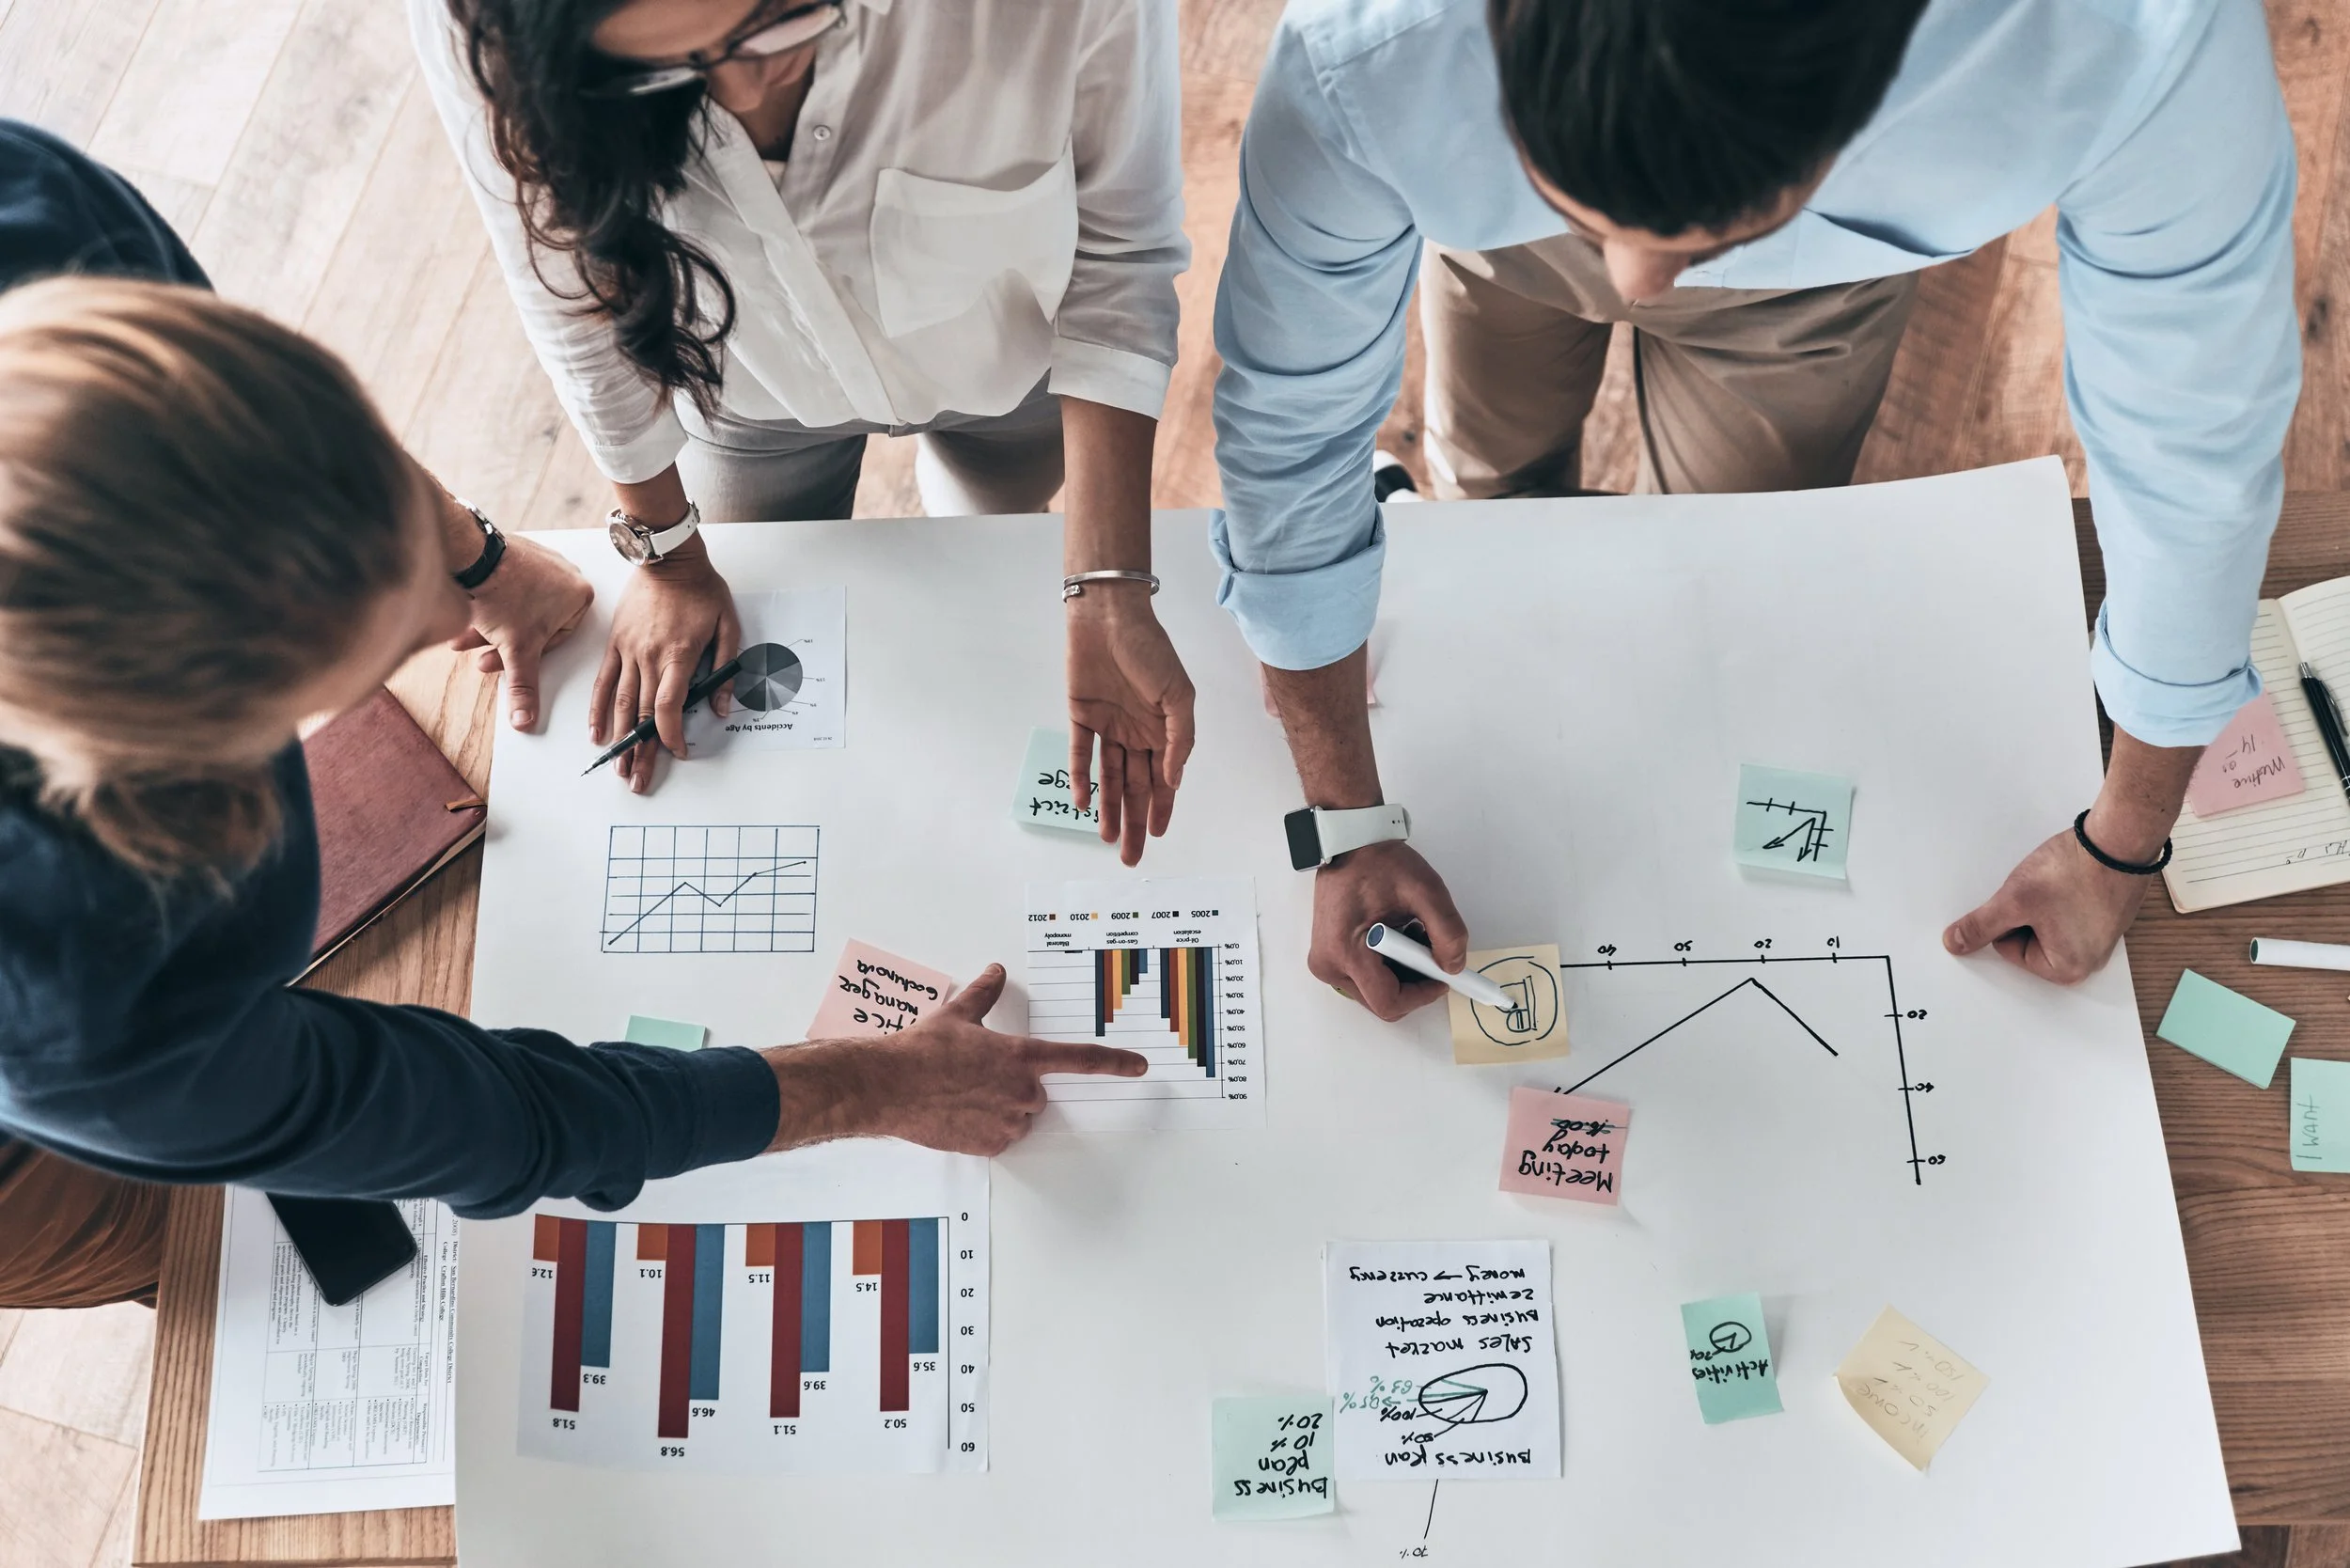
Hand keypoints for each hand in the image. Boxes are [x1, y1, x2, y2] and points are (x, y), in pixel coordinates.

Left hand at [449, 532, 592, 730]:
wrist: (473, 556)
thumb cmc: (505, 594)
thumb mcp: (517, 651)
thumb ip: (524, 687)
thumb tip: (526, 719)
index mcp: (581, 596)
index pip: (557, 639)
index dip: (527, 655)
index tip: (507, 658)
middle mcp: (568, 575)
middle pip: (535, 624)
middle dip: (503, 641)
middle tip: (483, 651)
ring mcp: (544, 560)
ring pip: (519, 606)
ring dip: (493, 625)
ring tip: (469, 634)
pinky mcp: (520, 552)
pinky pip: (509, 586)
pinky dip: (492, 602)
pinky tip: (473, 611)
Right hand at [588, 540, 739, 793]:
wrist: (667, 557)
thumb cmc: (702, 590)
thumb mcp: (729, 626)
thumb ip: (727, 671)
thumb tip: (721, 708)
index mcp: (678, 655)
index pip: (669, 707)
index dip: (670, 735)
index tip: (677, 752)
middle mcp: (648, 657)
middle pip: (643, 714)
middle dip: (641, 751)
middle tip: (637, 780)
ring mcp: (628, 651)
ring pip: (622, 703)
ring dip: (620, 738)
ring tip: (617, 767)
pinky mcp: (615, 644)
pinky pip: (604, 681)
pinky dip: (598, 708)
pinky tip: (597, 732)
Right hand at [760, 965, 1147, 1154]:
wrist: (890, 1087)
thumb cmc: (922, 1050)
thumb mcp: (957, 1014)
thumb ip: (984, 993)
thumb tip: (995, 972)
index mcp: (1021, 1056)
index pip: (1079, 1059)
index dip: (1114, 1062)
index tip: (1140, 1066)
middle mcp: (1023, 1091)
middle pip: (1037, 1092)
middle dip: (1013, 1085)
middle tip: (975, 1076)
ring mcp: (1009, 1121)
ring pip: (1019, 1116)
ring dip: (1000, 1108)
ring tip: (961, 1095)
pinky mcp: (992, 1145)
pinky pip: (1001, 1138)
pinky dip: (985, 1129)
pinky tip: (957, 1115)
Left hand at [1066, 593, 1195, 864]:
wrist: (1110, 617)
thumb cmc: (1151, 650)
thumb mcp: (1180, 696)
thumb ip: (1179, 740)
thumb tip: (1174, 780)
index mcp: (1163, 729)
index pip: (1163, 780)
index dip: (1161, 808)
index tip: (1158, 835)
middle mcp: (1136, 732)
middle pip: (1136, 787)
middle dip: (1136, 822)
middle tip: (1131, 856)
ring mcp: (1108, 726)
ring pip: (1110, 778)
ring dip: (1110, 809)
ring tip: (1109, 840)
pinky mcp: (1081, 716)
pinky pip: (1081, 754)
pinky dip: (1082, 779)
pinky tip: (1083, 803)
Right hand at [1310, 840, 1468, 1020]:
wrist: (1349, 843)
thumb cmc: (1380, 863)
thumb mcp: (1425, 890)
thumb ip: (1447, 932)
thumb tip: (1453, 967)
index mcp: (1346, 951)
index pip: (1389, 1002)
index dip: (1422, 994)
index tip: (1442, 975)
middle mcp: (1329, 964)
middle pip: (1382, 1000)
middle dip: (1413, 981)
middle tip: (1429, 948)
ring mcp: (1326, 963)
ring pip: (1375, 992)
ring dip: (1402, 973)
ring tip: (1412, 934)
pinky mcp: (1329, 956)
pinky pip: (1366, 979)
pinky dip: (1389, 966)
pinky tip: (1397, 936)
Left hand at [1941, 826, 2152, 982]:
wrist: (2120, 840)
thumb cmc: (2073, 873)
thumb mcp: (2014, 900)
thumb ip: (1980, 926)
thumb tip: (1954, 945)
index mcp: (2067, 969)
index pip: (2008, 948)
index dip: (2008, 918)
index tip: (2027, 901)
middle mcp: (2088, 961)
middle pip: (2028, 938)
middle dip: (2025, 912)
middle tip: (2041, 891)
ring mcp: (2100, 938)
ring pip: (2046, 921)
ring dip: (2041, 902)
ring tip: (2056, 884)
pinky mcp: (2105, 916)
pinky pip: (2068, 911)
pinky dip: (2061, 895)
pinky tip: (2069, 879)